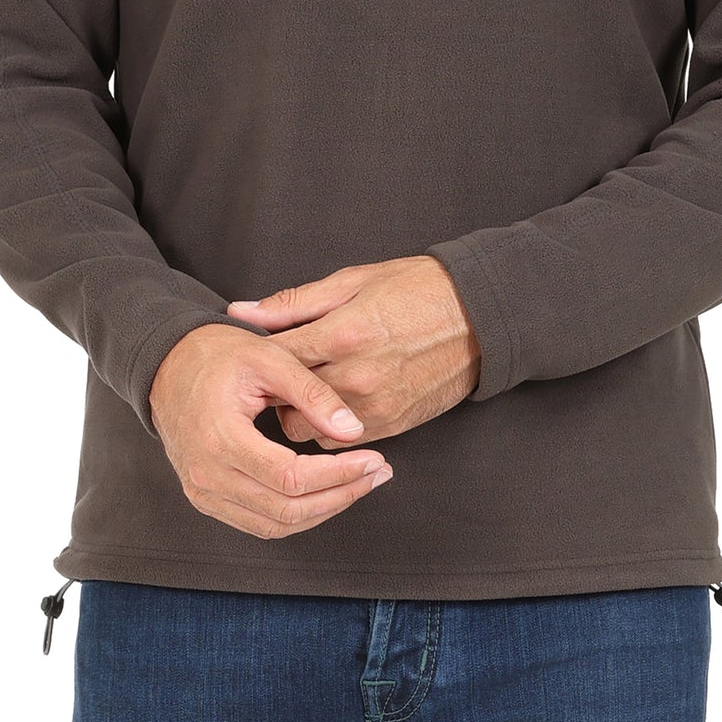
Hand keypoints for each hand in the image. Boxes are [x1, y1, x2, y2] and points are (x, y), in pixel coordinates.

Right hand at [148, 324, 394, 538]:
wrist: (167, 364)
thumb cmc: (216, 354)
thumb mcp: (269, 357)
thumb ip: (312, 393)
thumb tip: (353, 431)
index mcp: (220, 438)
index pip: (291, 477)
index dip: (339, 474)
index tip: (373, 459)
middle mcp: (207, 475)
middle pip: (286, 510)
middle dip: (340, 495)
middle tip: (376, 474)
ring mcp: (203, 491)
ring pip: (274, 525)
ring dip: (323, 510)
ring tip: (359, 484)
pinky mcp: (206, 497)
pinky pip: (258, 523)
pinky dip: (297, 515)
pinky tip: (325, 494)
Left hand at [225, 256, 480, 446]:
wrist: (481, 316)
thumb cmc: (416, 288)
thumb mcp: (351, 281)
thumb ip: (292, 304)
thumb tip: (240, 312)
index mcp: (342, 333)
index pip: (274, 360)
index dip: (256, 360)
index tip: (250, 357)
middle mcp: (356, 376)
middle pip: (284, 404)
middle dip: (275, 392)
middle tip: (278, 376)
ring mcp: (376, 406)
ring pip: (308, 431)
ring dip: (302, 414)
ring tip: (311, 388)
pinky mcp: (393, 425)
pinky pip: (340, 441)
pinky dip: (332, 426)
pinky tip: (338, 400)